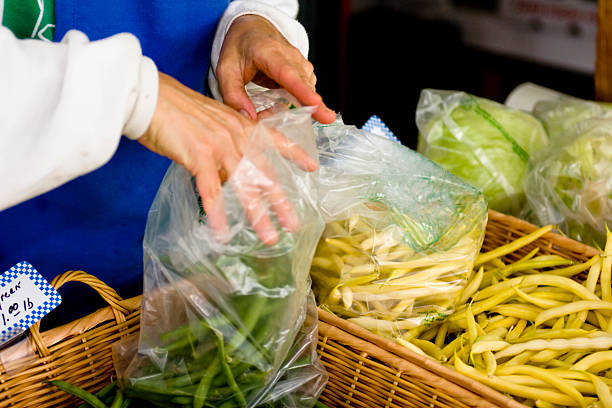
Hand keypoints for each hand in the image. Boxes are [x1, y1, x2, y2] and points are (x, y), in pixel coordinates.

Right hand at [139, 72, 317, 243]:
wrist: (149, 97)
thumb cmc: (175, 109)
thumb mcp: (211, 120)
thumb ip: (226, 139)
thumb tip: (230, 163)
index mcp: (240, 125)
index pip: (275, 139)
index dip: (295, 154)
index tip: (312, 167)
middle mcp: (236, 135)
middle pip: (265, 173)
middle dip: (280, 202)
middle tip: (293, 224)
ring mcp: (220, 145)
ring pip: (245, 186)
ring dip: (258, 215)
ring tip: (269, 237)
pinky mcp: (199, 155)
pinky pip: (211, 190)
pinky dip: (217, 213)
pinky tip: (222, 232)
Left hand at [217, 14, 335, 123]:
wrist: (251, 27)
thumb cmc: (239, 47)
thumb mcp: (225, 70)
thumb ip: (233, 95)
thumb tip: (249, 119)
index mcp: (268, 52)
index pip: (288, 73)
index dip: (302, 89)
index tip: (315, 103)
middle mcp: (289, 55)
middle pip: (304, 82)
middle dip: (316, 102)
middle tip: (326, 118)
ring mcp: (299, 62)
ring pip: (308, 87)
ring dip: (307, 105)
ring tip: (306, 118)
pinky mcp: (303, 70)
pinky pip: (307, 89)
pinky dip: (304, 101)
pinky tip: (297, 109)